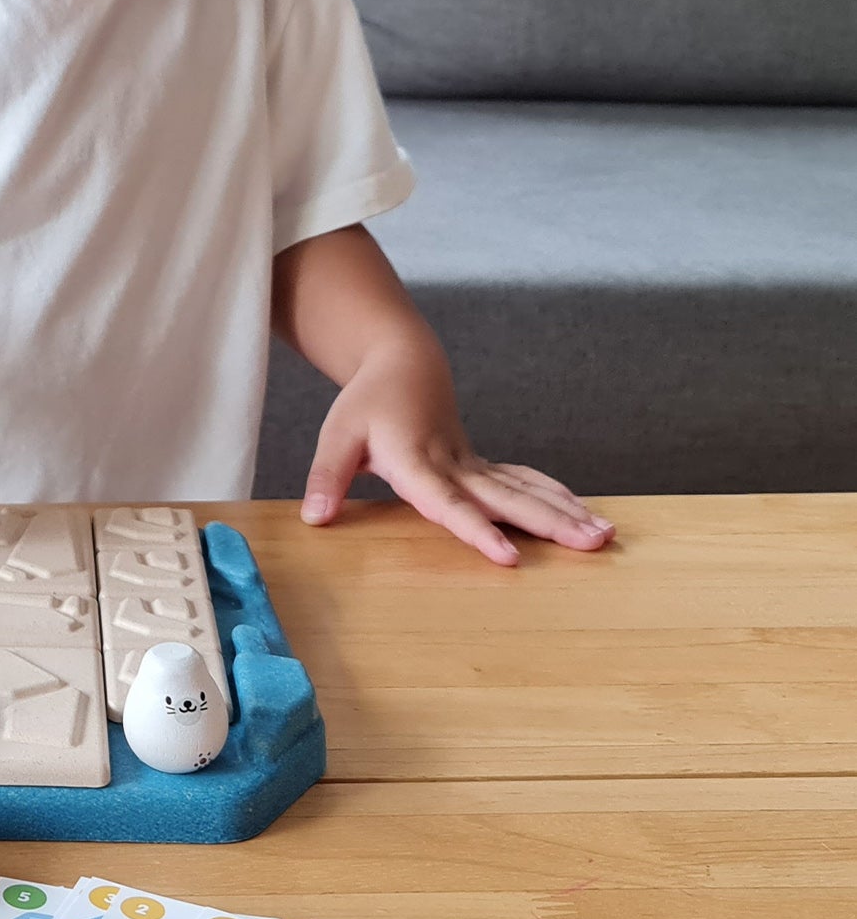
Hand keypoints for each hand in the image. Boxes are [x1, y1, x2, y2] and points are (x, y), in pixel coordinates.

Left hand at [300, 340, 613, 565]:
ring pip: (525, 489)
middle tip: (592, 543)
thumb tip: (315, 519)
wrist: (404, 362)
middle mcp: (454, 464)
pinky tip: (589, 516)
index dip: (477, 530)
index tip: (508, 556)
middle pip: (507, 498)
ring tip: (605, 535)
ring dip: (566, 511)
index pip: (449, 504)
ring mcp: (474, 464)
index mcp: (416, 461)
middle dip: (550, 523)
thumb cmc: (367, 403)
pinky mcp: (483, 465)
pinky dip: (557, 497)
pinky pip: (526, 482)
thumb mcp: (336, 436)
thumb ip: (326, 477)